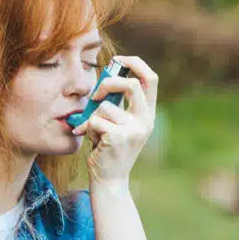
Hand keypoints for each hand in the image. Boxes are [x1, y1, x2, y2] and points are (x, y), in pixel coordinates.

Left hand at [71, 55, 157, 183]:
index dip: (135, 63)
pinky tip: (94, 142)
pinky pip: (95, 120)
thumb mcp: (118, 123)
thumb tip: (104, 78)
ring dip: (94, 118)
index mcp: (147, 113)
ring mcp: (134, 129)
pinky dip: (88, 129)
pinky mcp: (118, 137)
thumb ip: (116, 103)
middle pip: (130, 84)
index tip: (118, 60)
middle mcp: (145, 120)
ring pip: (105, 107)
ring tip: (97, 134)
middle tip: (96, 95)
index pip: (150, 78)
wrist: (110, 179)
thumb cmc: (108, 148)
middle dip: (108, 83)